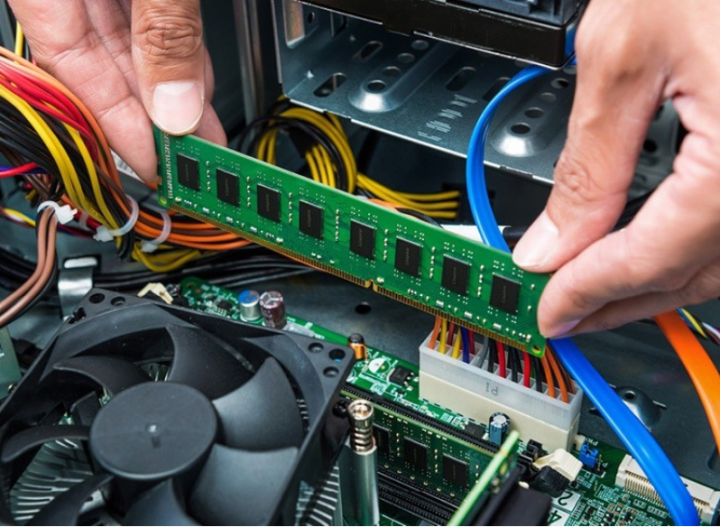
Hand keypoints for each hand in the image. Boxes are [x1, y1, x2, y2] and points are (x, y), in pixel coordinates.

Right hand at [9, 0, 225, 181]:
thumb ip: (166, 31)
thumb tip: (176, 106)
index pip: (64, 62)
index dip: (111, 123)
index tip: (150, 162)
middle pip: (98, 61)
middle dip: (151, 116)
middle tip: (188, 158)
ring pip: (125, 42)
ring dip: (169, 92)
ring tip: (203, 133)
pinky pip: (145, 17)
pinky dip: (173, 52)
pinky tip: (196, 84)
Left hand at [512, 0, 719, 337]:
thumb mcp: (623, 56)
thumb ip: (587, 165)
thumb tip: (554, 240)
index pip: (653, 257)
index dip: (590, 290)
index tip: (549, 308)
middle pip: (695, 272)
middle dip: (622, 299)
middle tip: (567, 311)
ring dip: (659, 280)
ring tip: (601, 288)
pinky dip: (694, 244)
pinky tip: (658, 243)